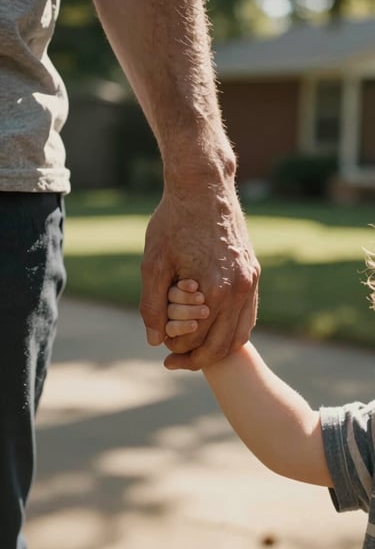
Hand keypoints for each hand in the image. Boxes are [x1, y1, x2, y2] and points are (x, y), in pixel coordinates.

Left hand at [140, 176, 259, 369]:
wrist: (204, 187)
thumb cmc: (173, 222)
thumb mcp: (153, 264)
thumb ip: (152, 306)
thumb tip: (155, 341)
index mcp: (214, 290)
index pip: (195, 339)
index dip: (175, 348)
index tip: (162, 347)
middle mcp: (239, 290)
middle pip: (220, 345)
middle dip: (196, 358)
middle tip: (175, 361)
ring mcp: (250, 283)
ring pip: (239, 335)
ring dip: (218, 349)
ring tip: (195, 352)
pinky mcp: (254, 274)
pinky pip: (248, 316)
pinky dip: (233, 332)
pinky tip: (215, 332)